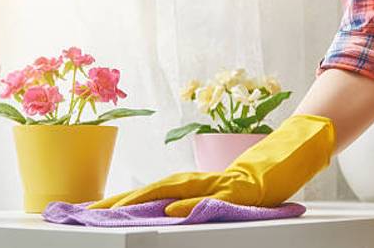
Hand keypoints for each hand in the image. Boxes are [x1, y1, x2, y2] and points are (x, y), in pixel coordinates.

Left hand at [89, 114, 334, 216]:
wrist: (284, 161)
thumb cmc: (250, 180)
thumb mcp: (216, 194)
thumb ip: (192, 200)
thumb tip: (163, 210)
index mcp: (190, 183)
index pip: (149, 191)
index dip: (120, 199)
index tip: (92, 210)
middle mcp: (197, 180)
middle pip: (152, 189)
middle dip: (119, 200)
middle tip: (89, 211)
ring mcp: (215, 183)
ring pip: (172, 190)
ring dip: (142, 199)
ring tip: (115, 208)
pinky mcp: (236, 188)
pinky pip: (209, 198)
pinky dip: (188, 203)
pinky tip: (170, 210)